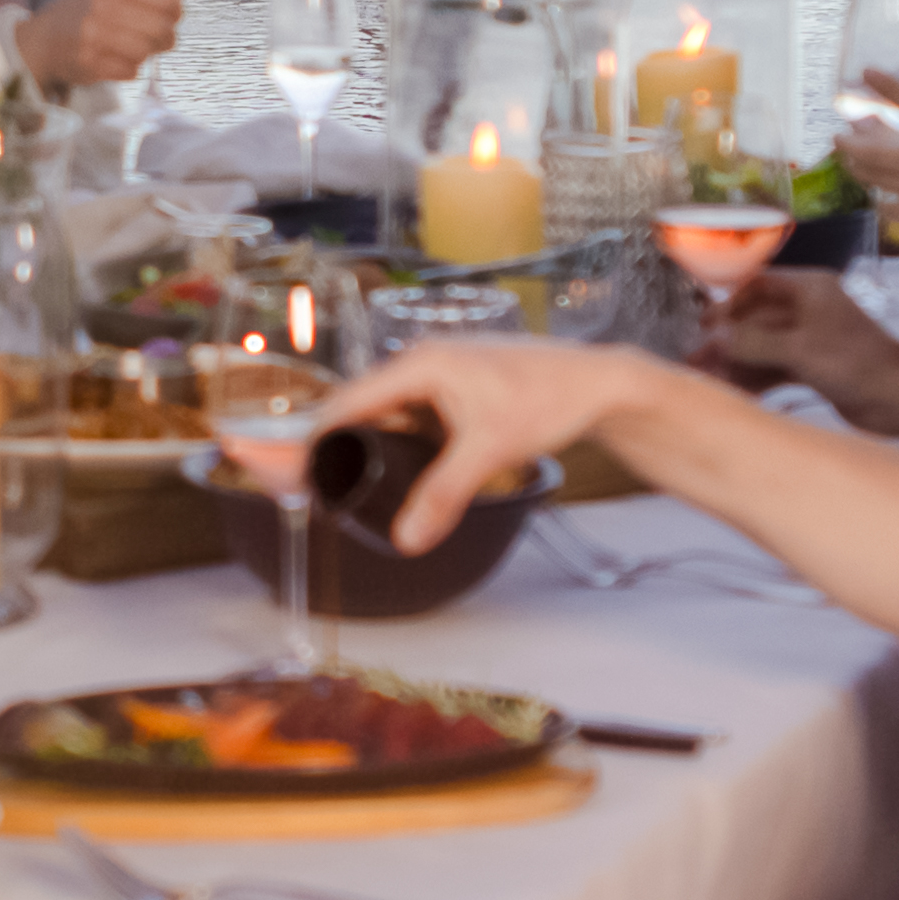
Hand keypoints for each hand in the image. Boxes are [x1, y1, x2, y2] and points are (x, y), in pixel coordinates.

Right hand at [16, 0, 181, 88]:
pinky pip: (130, 71)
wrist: (38, 43)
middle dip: (167, 37)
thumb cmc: (76, 15)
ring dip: (147, 54)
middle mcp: (102, 10)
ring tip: (138, 51)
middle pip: (160, 27)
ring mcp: (95, 38)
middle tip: (162, 40)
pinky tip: (120, 62)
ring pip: (146, 51)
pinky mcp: (91, 65)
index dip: (176, 9)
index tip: (173, 16)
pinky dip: (131, 69)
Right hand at [321, 339, 653, 551]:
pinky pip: (415, 415)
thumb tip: (407, 538)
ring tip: (351, 481)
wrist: (600, 384)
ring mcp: (443, 373)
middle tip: (322, 486)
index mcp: (421, 364)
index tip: (298, 471)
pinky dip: (401, 441)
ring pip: (390, 412)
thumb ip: (444, 495)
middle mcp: (425, 361)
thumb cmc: (550, 400)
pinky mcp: (459, 388)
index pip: (349, 399)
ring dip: (372, 442)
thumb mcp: (490, 452)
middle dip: (340, 443)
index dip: (319, 435)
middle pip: (363, 405)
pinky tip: (401, 468)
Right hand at [707, 271, 898, 411]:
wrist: (898, 397)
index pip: (758, 284)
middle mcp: (809, 310)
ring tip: (708, 378)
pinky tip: (736, 391)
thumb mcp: (799, 348)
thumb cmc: (858, 362)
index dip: (728, 302)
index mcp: (810, 289)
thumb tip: (714, 339)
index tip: (703, 323)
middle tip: (697, 356)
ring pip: (763, 346)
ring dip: (737, 361)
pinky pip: (775, 368)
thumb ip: (753, 343)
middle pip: (756, 318)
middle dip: (727, 338)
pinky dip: (756, 377)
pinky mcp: (814, 367)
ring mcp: (811, 339)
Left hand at [841, 73, 898, 266]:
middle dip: (847, 144)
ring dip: (857, 168)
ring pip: (872, 177)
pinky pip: (884, 205)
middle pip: (874, 151)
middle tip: (837, 138)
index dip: (890, 87)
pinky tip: (883, 196)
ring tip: (852, 162)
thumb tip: (881, 126)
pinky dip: (880, 198)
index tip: (868, 72)